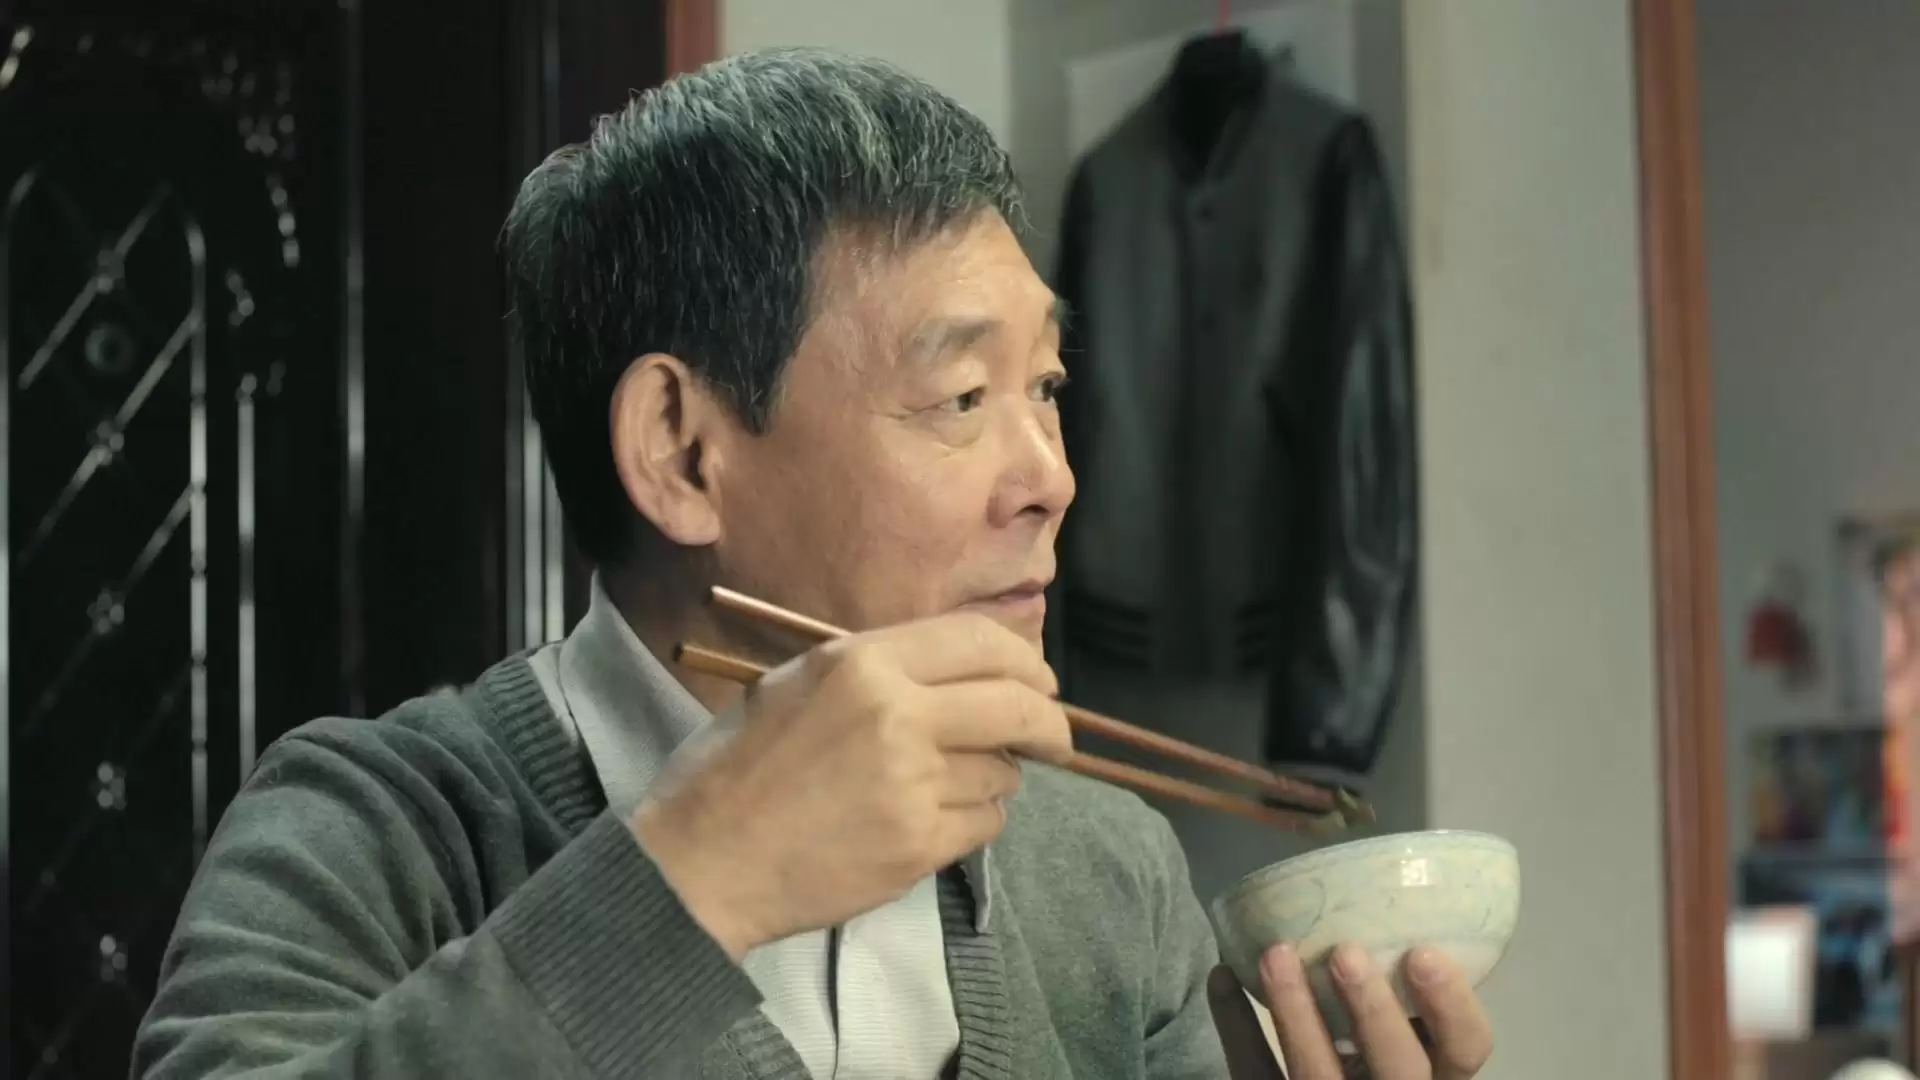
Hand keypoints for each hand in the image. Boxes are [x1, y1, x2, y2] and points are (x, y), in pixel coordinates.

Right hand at [630, 612, 1073, 960]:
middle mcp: (898, 714)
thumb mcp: (795, 685)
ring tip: (947, 786)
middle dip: (1048, 721)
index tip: (1039, 681)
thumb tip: (957, 671)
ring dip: (994, 777)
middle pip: (1018, 704)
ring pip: (1004, 772)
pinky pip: (986, 824)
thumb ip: (875, 670)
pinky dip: (975, 821)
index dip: (1026, 660)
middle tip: (1052, 736)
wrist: (700, 863)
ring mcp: (913, 783)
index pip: (982, 641)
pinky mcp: (918, 846)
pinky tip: (934, 821)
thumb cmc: (733, 770)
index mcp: (862, 662)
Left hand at [1209, 943, 1493, 1078]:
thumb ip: (1407, 997)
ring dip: (1295, 1011)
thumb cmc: (1374, 1050)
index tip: (1422, 951)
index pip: (1466, 1047)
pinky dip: (1235, 1025)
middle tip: (1345, 952)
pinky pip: (1256, 1072)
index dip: (1451, 1004)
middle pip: (1398, 1068)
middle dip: (1373, 1010)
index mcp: (1435, 1073)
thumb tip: (1389, 903)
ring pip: (1318, 1074)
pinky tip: (1222, 977)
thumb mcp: (1405, 1035)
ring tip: (1275, 953)